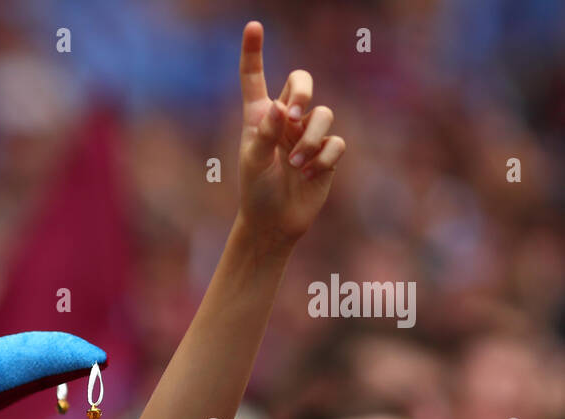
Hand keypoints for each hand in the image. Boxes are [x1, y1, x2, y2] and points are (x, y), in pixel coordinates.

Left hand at [236, 21, 344, 246]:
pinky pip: (335, 143)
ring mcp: (308, 135)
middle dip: (302, 90)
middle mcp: (285, 119)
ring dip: (310, 139)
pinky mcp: (327, 154)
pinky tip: (308, 174)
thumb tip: (281, 107)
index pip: (254, 78)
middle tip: (294, 113)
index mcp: (259, 116)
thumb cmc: (255, 191)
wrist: (273, 223)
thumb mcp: (254, 162)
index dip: (254, 53)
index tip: (253, 26)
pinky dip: (322, 158)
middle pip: (302, 82)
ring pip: (323, 114)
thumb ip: (266, 134)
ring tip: (295, 164)